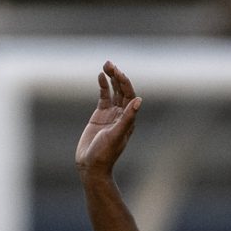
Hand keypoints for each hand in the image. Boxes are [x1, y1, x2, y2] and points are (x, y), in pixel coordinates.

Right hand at [75, 62, 141, 177]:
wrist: (91, 166)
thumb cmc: (104, 154)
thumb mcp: (116, 135)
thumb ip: (127, 118)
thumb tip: (139, 101)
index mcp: (128, 119)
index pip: (129, 95)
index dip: (124, 82)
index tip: (117, 72)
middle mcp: (122, 114)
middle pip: (122, 90)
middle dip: (117, 76)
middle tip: (109, 63)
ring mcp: (111, 114)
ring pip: (113, 91)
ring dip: (111, 78)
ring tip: (106, 65)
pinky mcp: (100, 115)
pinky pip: (104, 97)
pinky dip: (103, 86)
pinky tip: (100, 76)